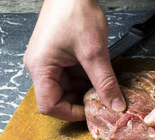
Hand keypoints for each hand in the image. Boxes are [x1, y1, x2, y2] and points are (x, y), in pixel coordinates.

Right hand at [24, 0, 125, 121]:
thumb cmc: (75, 11)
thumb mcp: (94, 51)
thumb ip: (105, 82)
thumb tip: (115, 105)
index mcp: (40, 67)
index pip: (49, 105)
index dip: (71, 113)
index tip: (91, 111)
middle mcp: (39, 66)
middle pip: (57, 98)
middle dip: (80, 101)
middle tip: (100, 99)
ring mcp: (47, 61)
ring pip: (65, 88)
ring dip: (84, 90)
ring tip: (101, 85)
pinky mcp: (56, 56)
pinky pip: (69, 76)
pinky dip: (84, 79)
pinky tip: (97, 75)